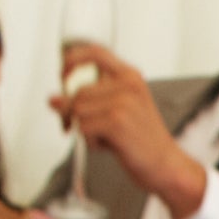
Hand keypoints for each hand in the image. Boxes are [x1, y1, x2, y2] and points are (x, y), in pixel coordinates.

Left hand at [54, 43, 204, 216]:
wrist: (165, 165)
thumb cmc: (142, 141)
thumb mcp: (117, 111)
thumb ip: (88, 100)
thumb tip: (53, 100)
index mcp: (131, 77)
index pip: (96, 53)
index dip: (73, 59)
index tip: (62, 74)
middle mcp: (128, 85)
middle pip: (78, 92)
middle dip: (70, 113)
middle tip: (75, 129)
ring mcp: (123, 102)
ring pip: (78, 111)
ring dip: (83, 130)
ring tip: (104, 139)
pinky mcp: (117, 122)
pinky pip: (83, 128)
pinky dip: (89, 142)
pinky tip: (107, 147)